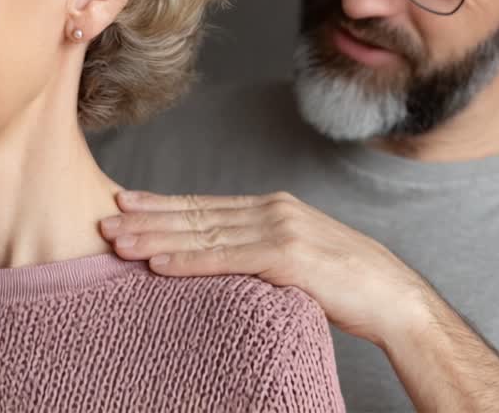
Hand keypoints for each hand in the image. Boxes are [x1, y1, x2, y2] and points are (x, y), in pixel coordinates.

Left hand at [100, 190, 432, 345]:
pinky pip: (227, 259)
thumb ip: (260, 252)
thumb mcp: (296, 259)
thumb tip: (223, 262)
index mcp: (272, 208)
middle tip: (103, 219)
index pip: (205, 206)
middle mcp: (272, 210)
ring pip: (203, 234)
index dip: (162, 205)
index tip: (123, 202)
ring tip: (117, 241)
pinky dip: (189, 261)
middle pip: (196, 215)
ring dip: (155, 238)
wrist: (394, 296)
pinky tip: (158, 265)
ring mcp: (280, 229)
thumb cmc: (347, 284)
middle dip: (146, 218)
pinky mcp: (287, 257)